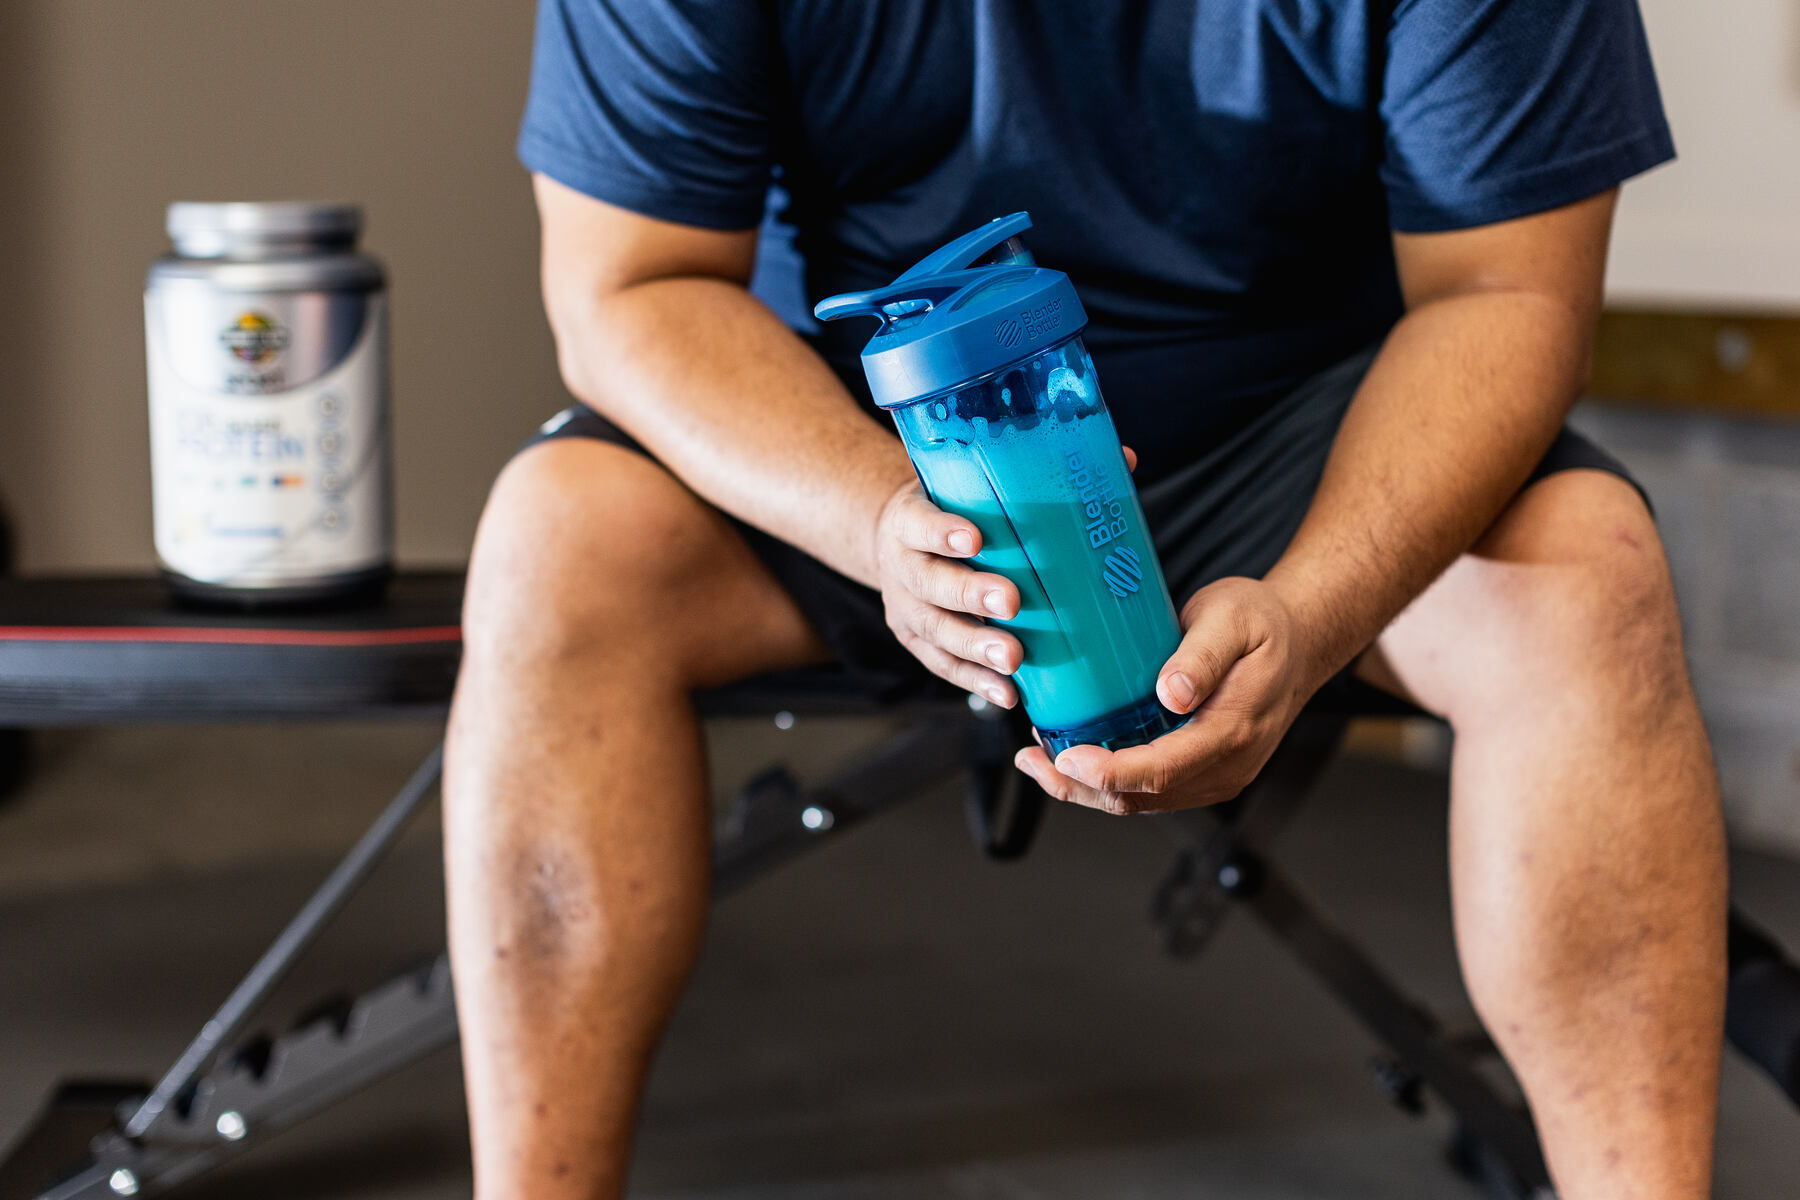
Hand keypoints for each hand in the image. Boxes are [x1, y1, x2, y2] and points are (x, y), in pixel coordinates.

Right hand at [874, 481, 1022, 706]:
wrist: (899, 540)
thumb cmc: (948, 509)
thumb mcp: (960, 485)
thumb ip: (1012, 480)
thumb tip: (1114, 466)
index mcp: (907, 521)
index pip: (919, 523)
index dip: (942, 532)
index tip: (974, 539)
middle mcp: (900, 565)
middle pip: (929, 582)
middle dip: (970, 594)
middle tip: (1011, 602)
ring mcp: (905, 608)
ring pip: (936, 629)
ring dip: (975, 646)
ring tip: (1012, 659)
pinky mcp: (915, 641)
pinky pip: (943, 664)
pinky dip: (975, 681)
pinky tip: (1007, 692)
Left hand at [1013, 576, 1322, 813]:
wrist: (1299, 640)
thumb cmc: (1263, 624)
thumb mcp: (1233, 619)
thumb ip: (1201, 656)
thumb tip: (1171, 694)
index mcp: (1234, 729)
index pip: (1163, 768)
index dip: (1110, 771)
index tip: (1067, 758)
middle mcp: (1226, 764)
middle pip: (1142, 797)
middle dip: (1081, 786)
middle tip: (1031, 760)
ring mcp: (1216, 773)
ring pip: (1141, 801)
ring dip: (1087, 788)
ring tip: (1038, 759)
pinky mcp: (1203, 771)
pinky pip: (1150, 789)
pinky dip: (1108, 779)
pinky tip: (1074, 756)